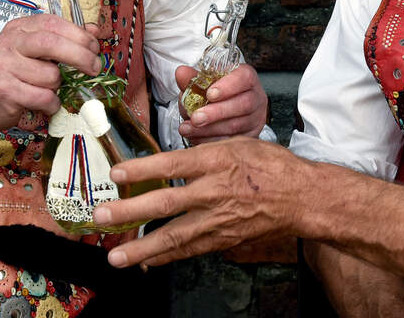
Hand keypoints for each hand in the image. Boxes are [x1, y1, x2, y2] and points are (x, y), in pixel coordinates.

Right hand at [0, 13, 101, 134]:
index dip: (80, 35)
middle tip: (94, 68)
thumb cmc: (11, 74)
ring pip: (51, 76)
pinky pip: (43, 98)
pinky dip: (51, 104)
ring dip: (58, 87)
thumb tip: (95, 30)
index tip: (95, 48)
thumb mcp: (34, 51)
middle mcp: (10, 42)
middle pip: (52, 43)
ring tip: (46, 89)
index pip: (54, 23)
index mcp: (19, 28)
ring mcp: (5, 66)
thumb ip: (63, 40)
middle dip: (80, 56)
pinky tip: (44, 104)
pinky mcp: (5, 91)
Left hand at [92, 136, 305, 267]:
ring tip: (115, 256)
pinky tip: (146, 262)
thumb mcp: (237, 142)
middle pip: (166, 202)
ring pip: (174, 235)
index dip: (142, 169)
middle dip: (130, 211)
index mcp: (217, 160)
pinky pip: (189, 250)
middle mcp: (214, 191)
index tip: (116, 173)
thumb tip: (172, 156)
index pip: (172, 162)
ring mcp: (218, 219)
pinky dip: (166, 257)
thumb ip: (203, 150)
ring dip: (142, 247)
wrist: (301, 197)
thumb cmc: (270, 165)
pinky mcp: (223, 239)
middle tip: (102, 216)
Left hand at [176, 63, 267, 142]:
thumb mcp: (203, 83)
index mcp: (247, 78)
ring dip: (209, 129)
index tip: (210, 94)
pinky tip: (196, 137)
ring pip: (237, 126)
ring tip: (188, 128)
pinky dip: (211, 140)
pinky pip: (232, 141)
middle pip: (243, 104)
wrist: (224, 108)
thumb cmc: (216, 92)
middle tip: (195, 117)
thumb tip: (181, 73)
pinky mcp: (250, 136)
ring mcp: (255, 118)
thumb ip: (193, 78)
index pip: (244, 78)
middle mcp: (256, 97)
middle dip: (216, 112)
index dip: (228, 86)